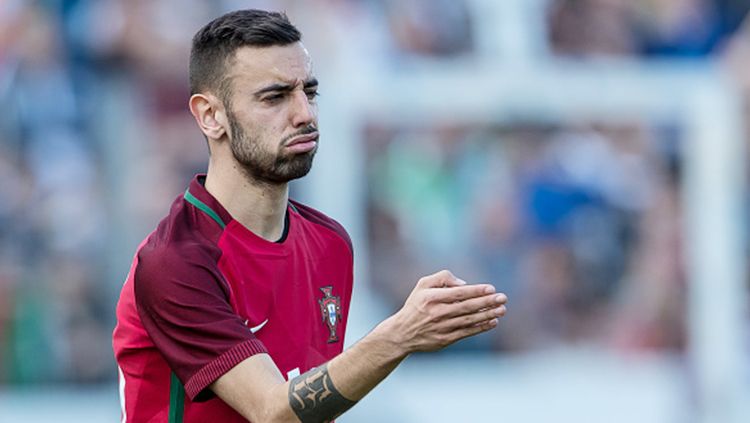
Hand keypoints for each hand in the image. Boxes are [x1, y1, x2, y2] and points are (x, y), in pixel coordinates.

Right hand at [379, 270, 506, 353]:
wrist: (402, 333)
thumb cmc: (416, 305)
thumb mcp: (422, 285)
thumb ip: (442, 277)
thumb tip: (464, 283)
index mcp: (432, 298)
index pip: (458, 293)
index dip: (476, 291)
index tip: (491, 288)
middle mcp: (437, 313)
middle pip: (467, 307)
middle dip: (487, 302)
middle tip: (503, 298)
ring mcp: (442, 328)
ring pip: (469, 320)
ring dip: (488, 315)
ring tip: (502, 309)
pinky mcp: (445, 340)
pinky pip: (467, 333)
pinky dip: (480, 327)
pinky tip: (492, 322)